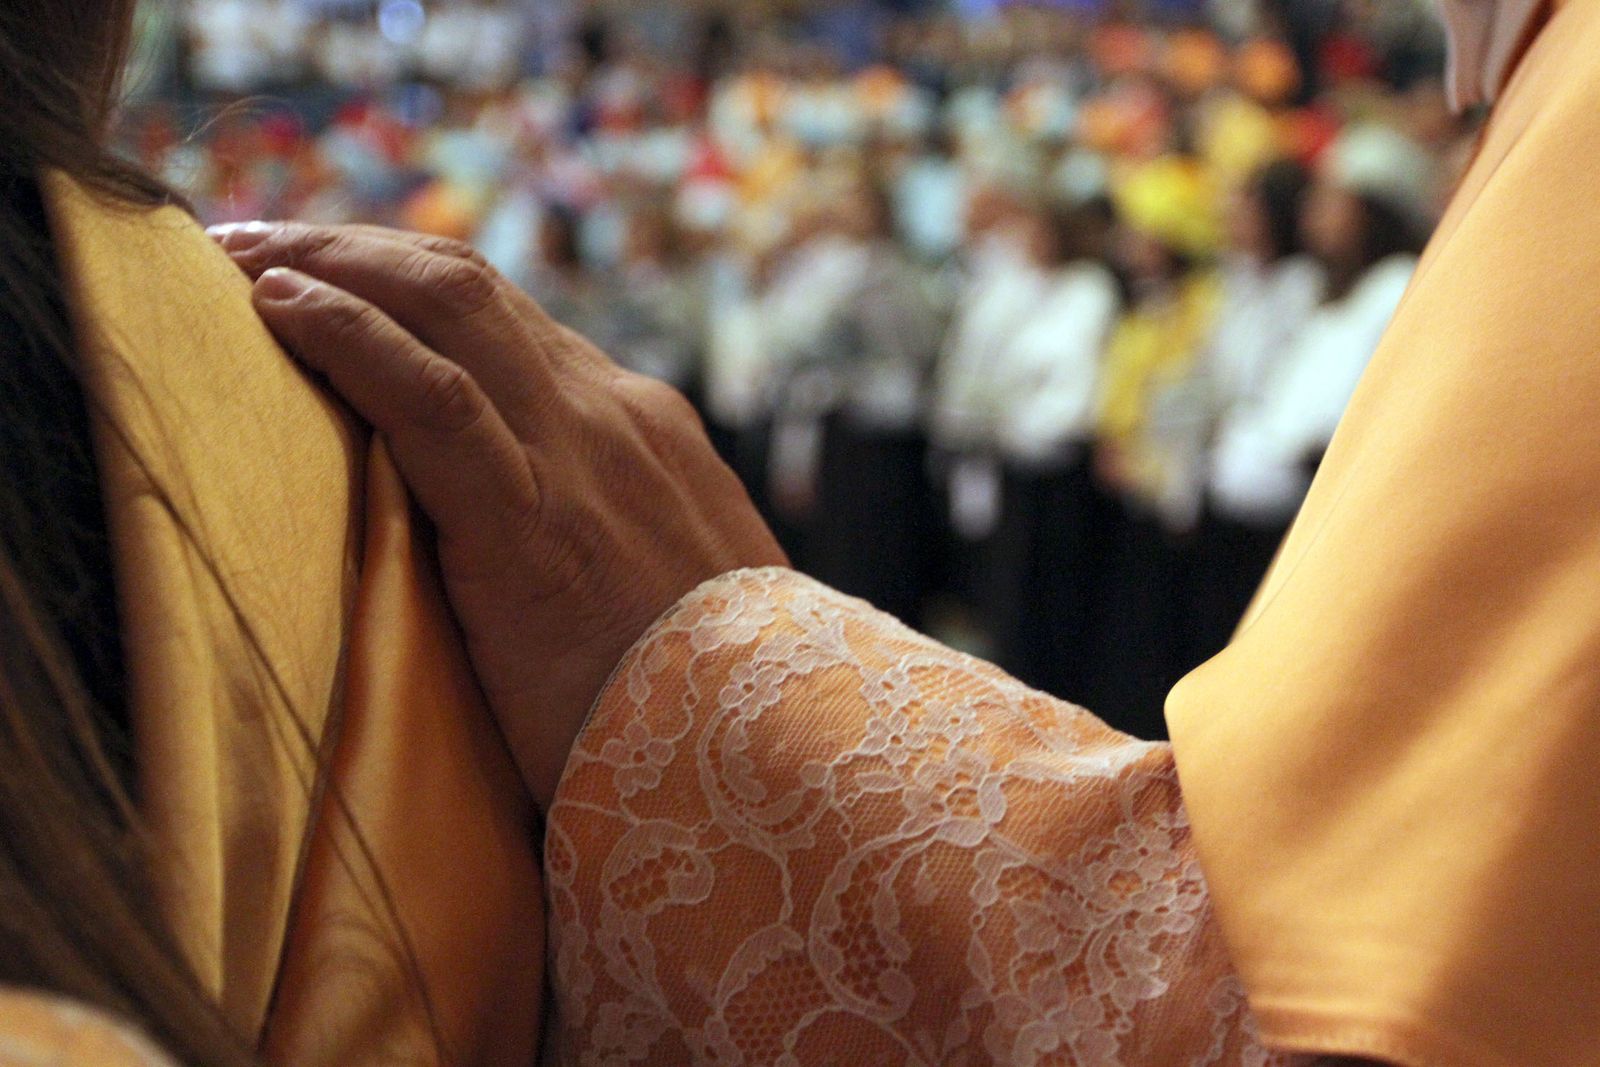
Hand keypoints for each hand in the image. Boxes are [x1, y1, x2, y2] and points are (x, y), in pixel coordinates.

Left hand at [213, 222, 785, 809]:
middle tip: (247, 241)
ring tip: (233, 254)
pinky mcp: (535, 525)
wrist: (780, 761)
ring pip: (445, 306)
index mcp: (641, 430)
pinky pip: (431, 397)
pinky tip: (277, 307)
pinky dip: (348, 336)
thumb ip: (612, 541)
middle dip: (349, 247)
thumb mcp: (669, 590)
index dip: (402, 281)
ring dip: (329, 263)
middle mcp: (614, 416)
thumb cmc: (706, 702)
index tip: (320, 277)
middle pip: (463, 285)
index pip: (505, 320)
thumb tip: (544, 555)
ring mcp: (583, 458)